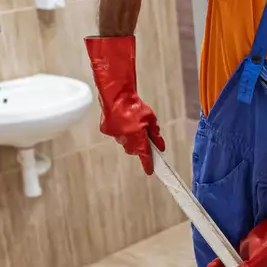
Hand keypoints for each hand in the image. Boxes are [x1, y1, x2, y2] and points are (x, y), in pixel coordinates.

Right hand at [85, 35, 165, 173]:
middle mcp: (126, 140)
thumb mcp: (151, 119)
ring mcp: (115, 135)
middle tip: (142, 136)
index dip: (148, 164)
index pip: (145, 156)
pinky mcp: (106, 130)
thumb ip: (155, 134)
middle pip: (133, 150)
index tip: (150, 171)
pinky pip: (115, 133)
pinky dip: (119, 129)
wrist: (116, 94)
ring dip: (128, 137)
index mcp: (138, 138)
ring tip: (131, 123)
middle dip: (138, 146)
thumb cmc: (134, 106)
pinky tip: (121, 120)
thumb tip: (160, 146)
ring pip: (124, 141)